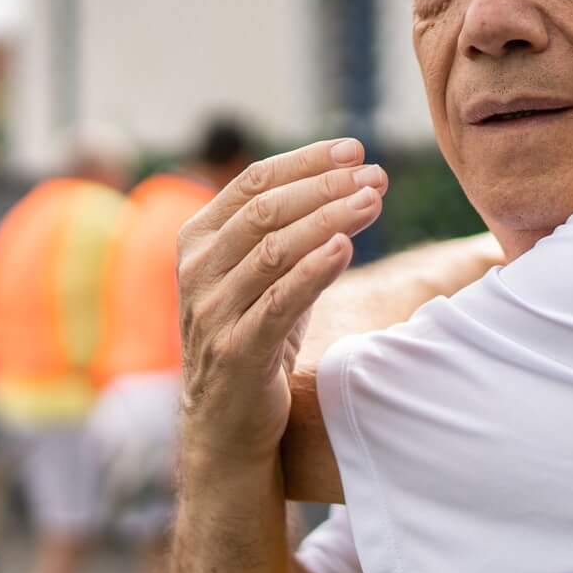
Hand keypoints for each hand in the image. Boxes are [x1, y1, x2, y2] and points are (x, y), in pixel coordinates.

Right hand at [177, 138, 386, 461]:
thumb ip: (291, 232)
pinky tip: (345, 247)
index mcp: (199, 241)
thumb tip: (354, 181)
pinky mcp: (236, 350)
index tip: (355, 150)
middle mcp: (198, 270)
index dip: (306, 162)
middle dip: (324, 187)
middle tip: (374, 176)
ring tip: (373, 201)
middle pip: (265, 211)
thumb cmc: (255, 338)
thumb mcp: (265, 278)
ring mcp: (213, 311)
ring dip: (328, 219)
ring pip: (273, 250)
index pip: (253, 183)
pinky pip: (278, 302)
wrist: (226, 422)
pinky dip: (313, 271)